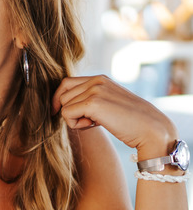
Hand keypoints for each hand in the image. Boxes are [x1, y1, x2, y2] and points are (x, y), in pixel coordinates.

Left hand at [53, 75, 177, 152]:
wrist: (152, 130)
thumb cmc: (130, 123)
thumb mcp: (108, 104)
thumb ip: (90, 99)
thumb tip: (62, 105)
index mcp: (100, 79)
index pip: (66, 83)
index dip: (58, 98)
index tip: (57, 111)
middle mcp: (97, 80)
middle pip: (62, 95)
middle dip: (70, 111)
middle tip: (90, 121)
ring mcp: (95, 90)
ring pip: (63, 105)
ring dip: (74, 119)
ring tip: (94, 123)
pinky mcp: (93, 103)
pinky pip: (66, 114)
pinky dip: (76, 125)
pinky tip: (94, 126)